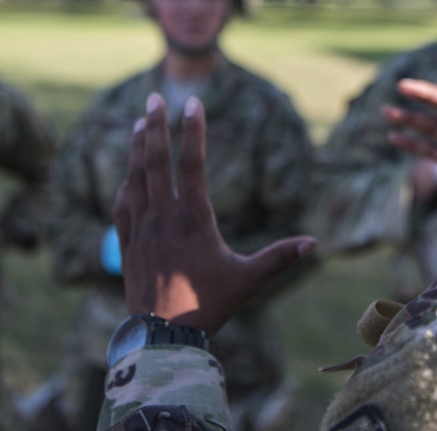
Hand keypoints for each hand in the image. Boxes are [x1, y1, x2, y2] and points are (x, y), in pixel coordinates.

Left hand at [113, 93, 315, 333]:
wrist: (162, 339)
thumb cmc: (209, 307)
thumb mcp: (248, 281)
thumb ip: (279, 258)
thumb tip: (313, 243)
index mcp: (193, 220)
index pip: (191, 164)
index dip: (193, 131)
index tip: (193, 104)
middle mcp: (163, 218)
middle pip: (156, 162)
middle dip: (156, 126)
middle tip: (155, 97)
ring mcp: (141, 230)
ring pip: (135, 179)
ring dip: (138, 148)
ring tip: (142, 123)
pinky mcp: (127, 245)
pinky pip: (123, 206)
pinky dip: (126, 185)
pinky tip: (128, 176)